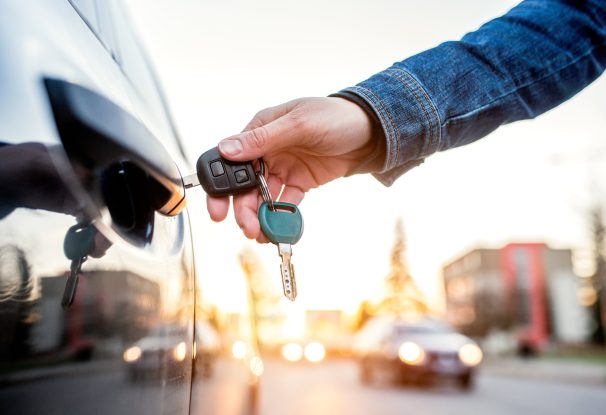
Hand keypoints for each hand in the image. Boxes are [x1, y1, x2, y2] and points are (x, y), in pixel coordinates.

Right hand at [206, 97, 376, 241]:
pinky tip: (278, 230)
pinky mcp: (300, 182)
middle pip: (244, 184)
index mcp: (260, 130)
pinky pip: (285, 203)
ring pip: (262, 197)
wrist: (372, 132)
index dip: (221, 185)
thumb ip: (263, 139)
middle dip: (242, 208)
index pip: (230, 159)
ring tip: (261, 234)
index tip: (218, 209)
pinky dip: (280, 217)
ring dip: (260, 216)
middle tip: (247, 228)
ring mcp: (283, 168)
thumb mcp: (298, 124)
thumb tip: (227, 149)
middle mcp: (267, 150)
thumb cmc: (335, 116)